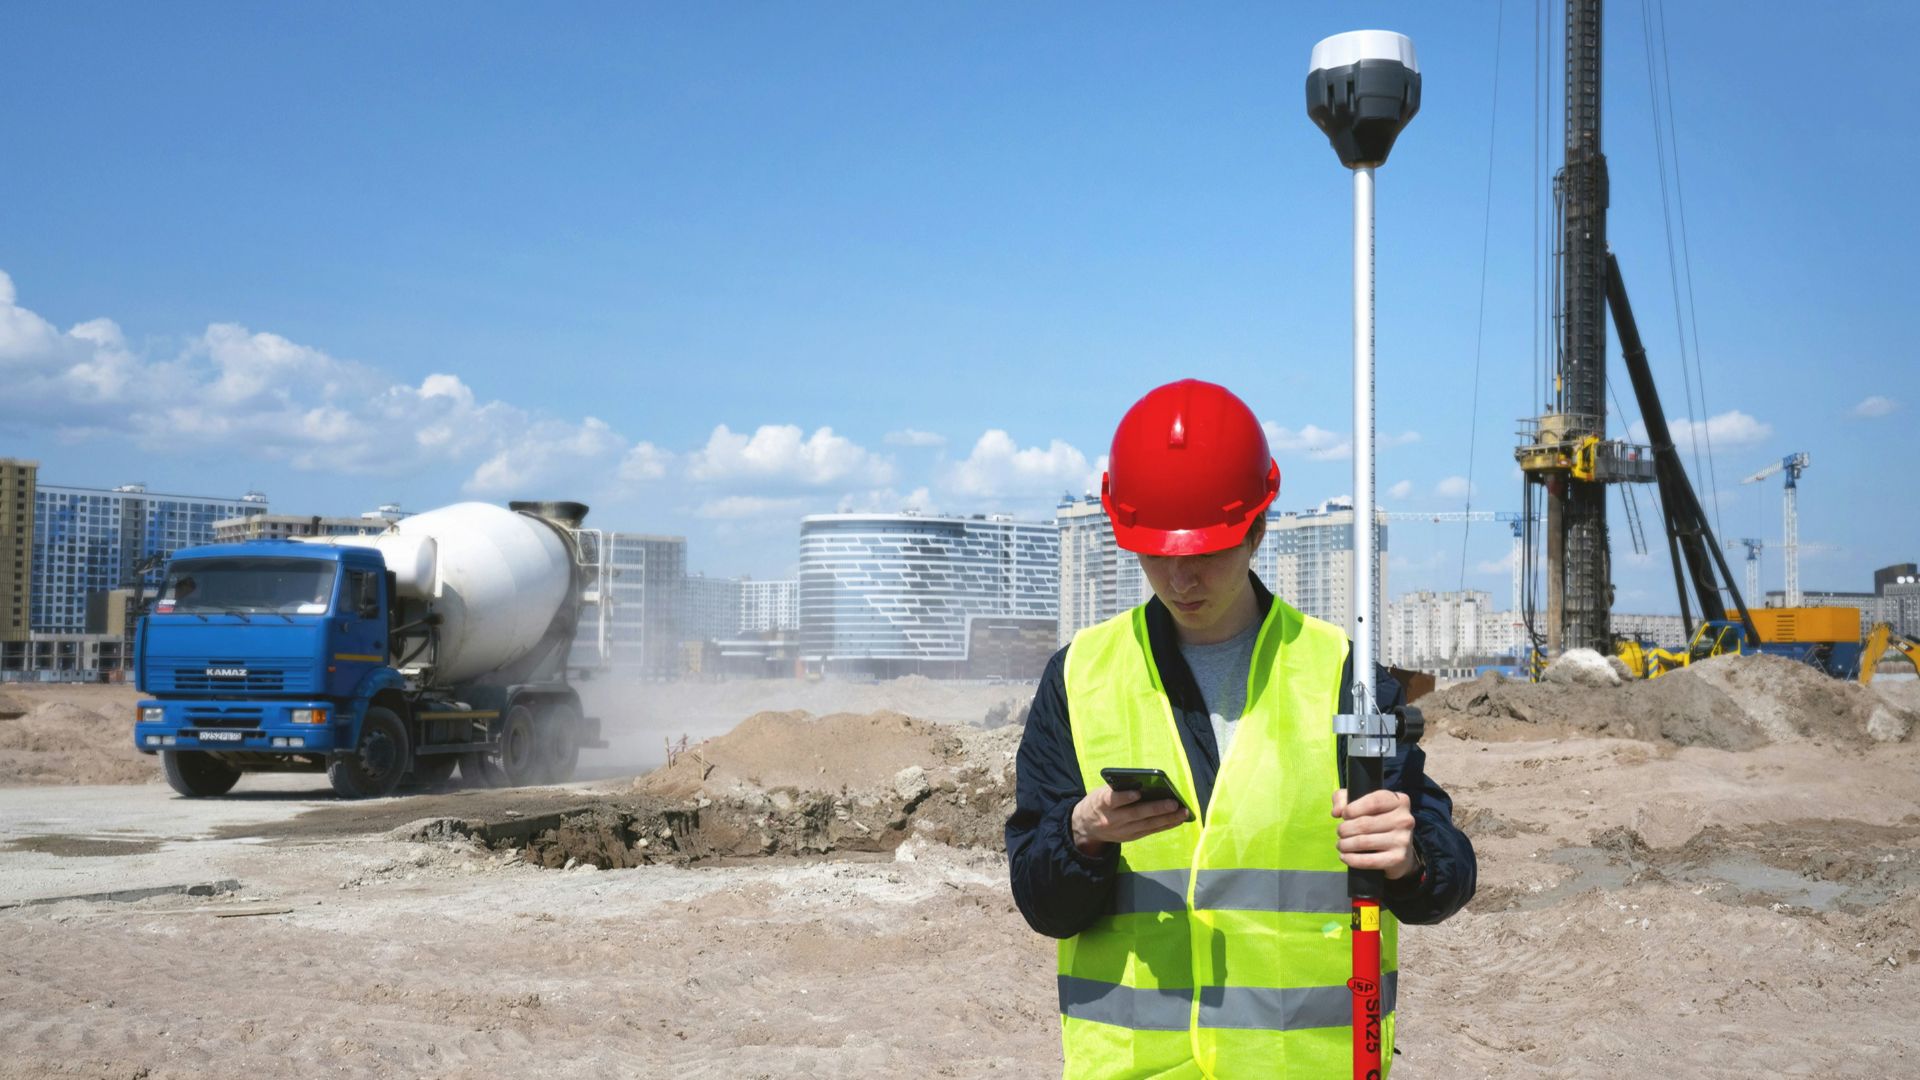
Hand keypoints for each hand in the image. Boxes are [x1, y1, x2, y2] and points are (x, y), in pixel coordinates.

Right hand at [1071, 785, 1191, 856]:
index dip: (1125, 797)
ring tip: (1182, 812)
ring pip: (1147, 824)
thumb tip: (1145, 784)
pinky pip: (1150, 831)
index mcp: (1102, 803)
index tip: (1138, 792)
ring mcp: (1122, 831)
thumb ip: (1118, 789)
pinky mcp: (1130, 837)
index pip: (1113, 800)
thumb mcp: (1100, 793)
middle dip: (1156, 808)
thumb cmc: (1097, 803)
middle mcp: (1112, 819)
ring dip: (1166, 819)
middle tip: (1173, 803)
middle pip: (1136, 814)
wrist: (1085, 827)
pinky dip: (1164, 825)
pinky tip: (1177, 820)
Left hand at [1332, 788, 1418, 879]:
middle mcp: (1404, 819)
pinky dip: (1351, 859)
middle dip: (1344, 829)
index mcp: (1398, 801)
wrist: (1399, 850)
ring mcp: (1403, 840)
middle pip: (1364, 824)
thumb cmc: (1377, 821)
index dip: (1352, 809)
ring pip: (1363, 842)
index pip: (1372, 802)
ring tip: (1341, 844)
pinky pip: (1369, 860)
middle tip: (1340, 832)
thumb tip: (1337, 812)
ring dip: (1345, 844)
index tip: (1344, 815)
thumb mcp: (1361, 803)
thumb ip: (1343, 799)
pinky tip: (1344, 856)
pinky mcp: (1398, 858)